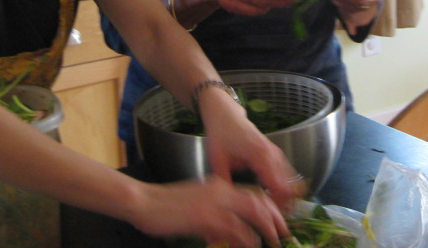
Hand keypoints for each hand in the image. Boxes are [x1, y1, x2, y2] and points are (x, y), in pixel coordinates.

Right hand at [131, 176, 288, 247]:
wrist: (144, 202)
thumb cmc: (165, 207)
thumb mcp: (194, 210)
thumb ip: (212, 221)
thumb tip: (225, 237)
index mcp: (219, 185)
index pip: (253, 193)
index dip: (269, 208)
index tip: (279, 221)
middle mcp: (220, 190)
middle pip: (258, 201)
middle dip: (274, 218)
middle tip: (284, 234)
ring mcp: (214, 202)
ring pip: (251, 214)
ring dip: (265, 229)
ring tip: (273, 242)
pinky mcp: (205, 216)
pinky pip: (234, 229)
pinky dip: (245, 240)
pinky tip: (249, 247)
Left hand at [199, 86, 305, 208]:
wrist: (225, 113)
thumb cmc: (220, 135)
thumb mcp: (217, 161)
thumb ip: (226, 184)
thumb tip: (230, 206)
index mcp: (260, 156)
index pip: (280, 187)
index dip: (278, 205)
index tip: (268, 218)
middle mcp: (273, 154)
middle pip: (291, 186)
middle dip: (284, 205)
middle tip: (271, 219)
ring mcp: (276, 152)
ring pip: (291, 181)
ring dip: (285, 197)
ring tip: (271, 211)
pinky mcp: (276, 153)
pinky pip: (287, 174)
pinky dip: (284, 188)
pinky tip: (272, 198)